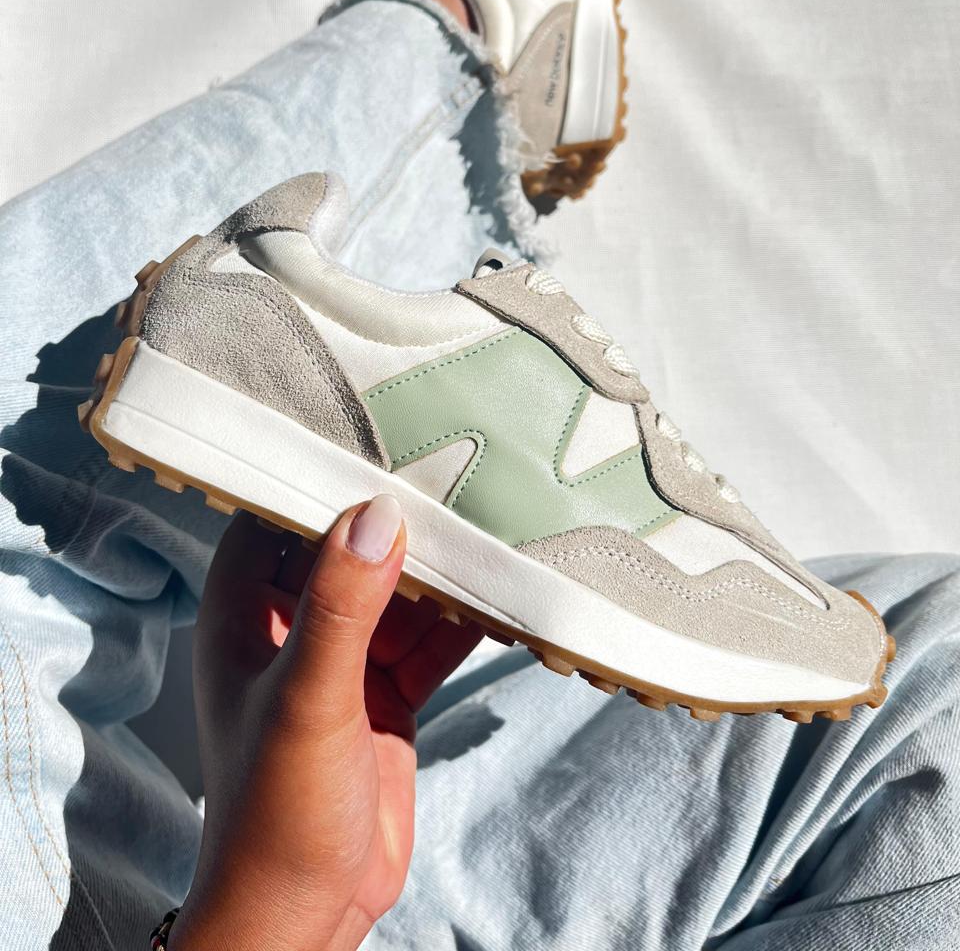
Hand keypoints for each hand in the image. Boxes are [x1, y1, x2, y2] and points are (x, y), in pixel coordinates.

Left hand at [169, 496, 482, 950]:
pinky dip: (464, 622)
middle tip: (460, 476)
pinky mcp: (386, 694)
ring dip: (443, 573)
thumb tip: (377, 516)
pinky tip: (504, 597)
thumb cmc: (275, 815)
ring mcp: (343, 661)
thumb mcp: (309, 701)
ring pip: (399, 594)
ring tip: (497, 528)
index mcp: (244, 615)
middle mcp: (292, 627)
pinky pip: (430, 640)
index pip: (273, 518)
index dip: (318, 478)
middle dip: (402, 524)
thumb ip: (342, 608)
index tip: (375, 439)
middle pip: (351, 551)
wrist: (306, 917)